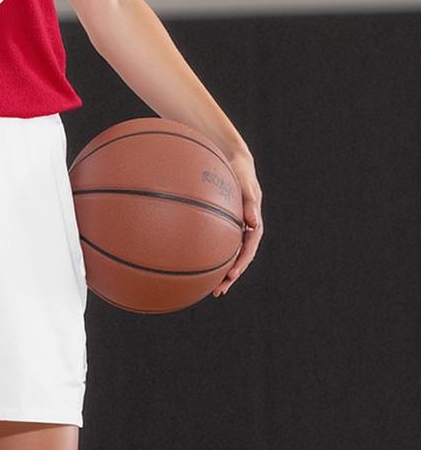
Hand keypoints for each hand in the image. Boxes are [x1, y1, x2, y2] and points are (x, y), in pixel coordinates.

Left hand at [213, 151, 263, 297]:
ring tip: (210, 287)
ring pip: (228, 253)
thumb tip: (254, 224)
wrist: (232, 158)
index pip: (249, 248)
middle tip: (218, 291)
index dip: (241, 263)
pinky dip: (209, 252)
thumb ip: (250, 202)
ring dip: (220, 270)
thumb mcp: (246, 183)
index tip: (230, 275)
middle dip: (230, 275)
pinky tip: (194, 260)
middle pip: (239, 257)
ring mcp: (234, 226)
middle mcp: (244, 228)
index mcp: (254, 223)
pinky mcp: (222, 222)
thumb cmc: (240, 170)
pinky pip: (217, 241)